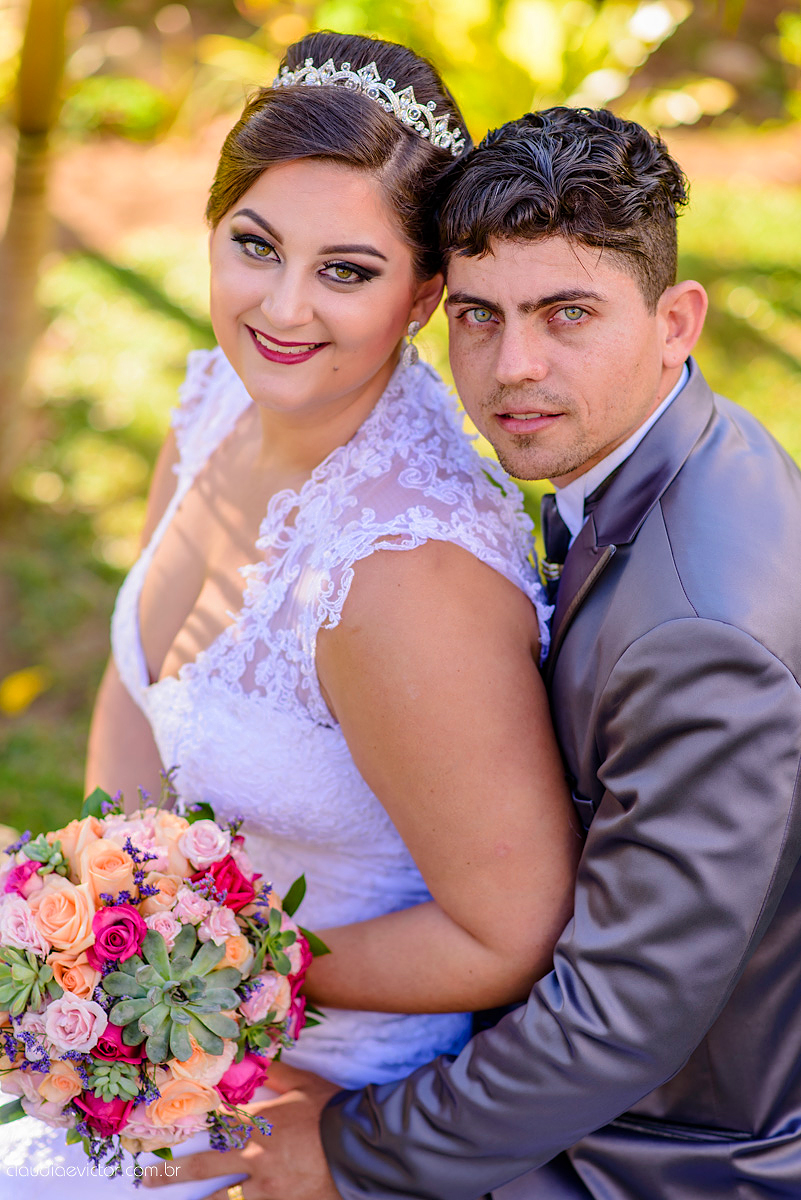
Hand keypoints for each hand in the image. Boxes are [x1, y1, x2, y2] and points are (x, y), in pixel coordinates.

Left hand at [142, 1061, 341, 1199]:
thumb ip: (279, 1072)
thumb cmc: (330, 1110)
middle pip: (205, 1169)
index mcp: (258, 1124)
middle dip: (172, 1175)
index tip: (161, 1133)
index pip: (215, 1126)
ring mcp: (267, 1188)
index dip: (188, 1129)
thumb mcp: (304, 1085)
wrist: (359, 1146)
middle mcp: (254, 1158)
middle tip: (147, 1178)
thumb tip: (261, 1056)